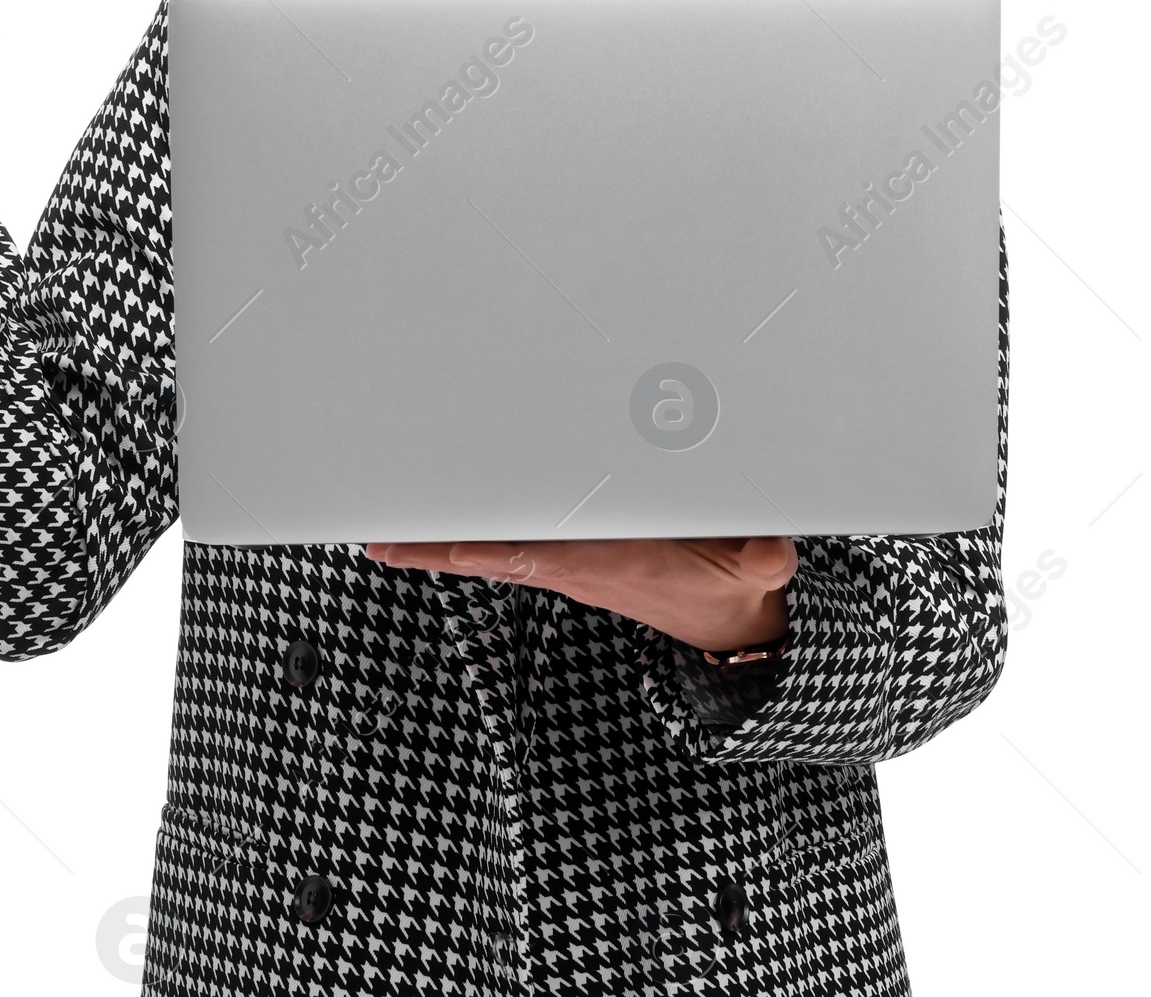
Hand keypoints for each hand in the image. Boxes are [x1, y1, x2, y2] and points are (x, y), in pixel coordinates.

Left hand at [364, 536, 797, 652]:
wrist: (730, 620)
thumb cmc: (732, 583)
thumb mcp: (754, 572)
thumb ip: (761, 559)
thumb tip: (772, 557)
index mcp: (605, 563)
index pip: (533, 553)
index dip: (484, 547)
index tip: (440, 546)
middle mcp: (573, 563)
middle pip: (492, 548)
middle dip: (436, 543)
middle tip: (378, 535)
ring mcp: (566, 561)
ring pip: (492, 544)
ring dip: (440, 540)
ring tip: (385, 531)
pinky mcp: (568, 555)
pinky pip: (506, 541)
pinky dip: (466, 536)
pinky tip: (433, 532)